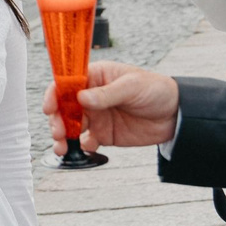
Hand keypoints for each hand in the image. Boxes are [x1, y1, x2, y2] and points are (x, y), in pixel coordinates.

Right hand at [48, 61, 181, 150]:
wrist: (175, 114)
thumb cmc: (155, 89)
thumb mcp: (132, 86)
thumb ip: (106, 94)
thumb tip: (81, 98)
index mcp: (95, 77)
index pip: (67, 82)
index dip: (54, 94)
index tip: (50, 107)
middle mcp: (91, 96)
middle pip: (64, 107)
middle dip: (57, 120)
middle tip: (58, 132)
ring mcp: (96, 116)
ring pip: (70, 127)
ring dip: (63, 137)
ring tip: (62, 147)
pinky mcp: (104, 134)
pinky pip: (86, 142)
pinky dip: (80, 148)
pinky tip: (85, 148)